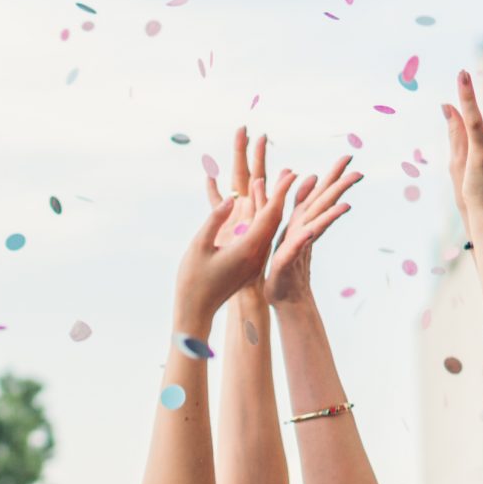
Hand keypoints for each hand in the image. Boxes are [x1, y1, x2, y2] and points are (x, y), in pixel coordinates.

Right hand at [176, 129, 293, 321]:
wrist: (196, 311)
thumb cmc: (193, 280)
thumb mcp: (199, 246)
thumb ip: (215, 220)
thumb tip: (229, 199)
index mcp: (247, 249)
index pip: (270, 215)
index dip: (279, 192)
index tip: (289, 173)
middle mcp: (256, 254)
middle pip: (274, 219)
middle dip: (282, 195)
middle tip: (289, 173)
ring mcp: (253, 260)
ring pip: (269, 228)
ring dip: (273, 205)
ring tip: (277, 186)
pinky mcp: (248, 263)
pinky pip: (260, 236)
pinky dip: (262, 218)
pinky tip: (260, 208)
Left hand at [265, 156, 362, 306]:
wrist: (282, 298)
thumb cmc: (281, 266)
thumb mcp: (274, 230)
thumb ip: (277, 204)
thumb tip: (294, 181)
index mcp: (300, 222)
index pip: (318, 195)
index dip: (332, 177)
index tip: (347, 157)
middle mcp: (303, 231)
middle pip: (322, 206)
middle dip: (337, 189)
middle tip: (358, 171)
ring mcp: (297, 246)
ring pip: (315, 226)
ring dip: (328, 215)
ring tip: (345, 204)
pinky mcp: (286, 261)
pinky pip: (294, 248)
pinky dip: (303, 239)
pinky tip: (310, 231)